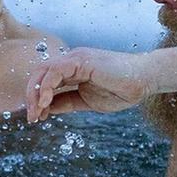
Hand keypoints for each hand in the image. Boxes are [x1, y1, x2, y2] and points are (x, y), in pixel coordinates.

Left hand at [25, 47, 150, 121]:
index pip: (45, 82)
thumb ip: (66, 103)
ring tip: (36, 112)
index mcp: (71, 71)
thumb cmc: (121, 90)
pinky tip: (46, 102)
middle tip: (32, 118)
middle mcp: (70, 62)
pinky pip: (55, 70)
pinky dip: (47, 86)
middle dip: (32, 97)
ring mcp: (75, 59)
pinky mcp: (81, 60)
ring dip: (36, 93)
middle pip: (39, 75)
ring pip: (43, 71)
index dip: (37, 99)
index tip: (36, 118)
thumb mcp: (86, 102)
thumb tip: (46, 110)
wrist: (144, 81)